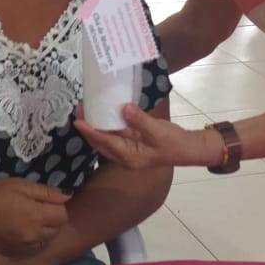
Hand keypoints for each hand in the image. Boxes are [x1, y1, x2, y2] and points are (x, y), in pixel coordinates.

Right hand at [0, 179, 69, 255]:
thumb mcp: (20, 185)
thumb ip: (45, 192)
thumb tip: (67, 195)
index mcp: (36, 216)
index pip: (63, 216)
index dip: (57, 206)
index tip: (45, 200)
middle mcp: (33, 235)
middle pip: (56, 229)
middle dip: (52, 218)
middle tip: (36, 207)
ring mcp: (23, 246)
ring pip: (45, 240)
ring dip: (43, 230)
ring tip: (28, 217)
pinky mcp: (13, 252)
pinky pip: (32, 247)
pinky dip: (31, 239)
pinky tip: (19, 228)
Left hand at [75, 103, 217, 168]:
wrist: (187, 149)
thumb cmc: (174, 142)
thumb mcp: (157, 131)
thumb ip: (139, 120)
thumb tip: (123, 108)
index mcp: (129, 156)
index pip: (104, 142)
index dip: (90, 131)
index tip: (78, 120)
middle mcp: (124, 156)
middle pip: (99, 142)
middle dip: (88, 128)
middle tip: (79, 109)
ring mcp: (127, 150)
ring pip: (105, 139)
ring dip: (95, 126)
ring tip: (86, 109)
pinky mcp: (131, 143)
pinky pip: (114, 134)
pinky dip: (107, 125)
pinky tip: (103, 113)